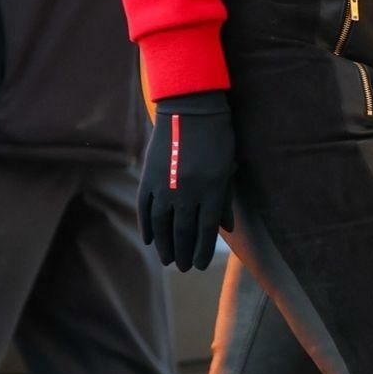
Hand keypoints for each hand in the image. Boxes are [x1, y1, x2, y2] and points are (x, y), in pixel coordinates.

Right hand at [140, 90, 235, 271]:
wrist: (190, 107)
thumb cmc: (217, 136)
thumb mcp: (227, 167)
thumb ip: (224, 198)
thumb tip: (226, 228)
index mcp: (211, 189)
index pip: (205, 231)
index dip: (202, 251)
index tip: (199, 264)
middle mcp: (187, 192)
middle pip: (182, 232)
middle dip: (183, 253)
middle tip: (182, 267)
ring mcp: (165, 185)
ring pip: (162, 225)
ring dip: (164, 245)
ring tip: (167, 260)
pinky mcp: (148, 177)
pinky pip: (145, 208)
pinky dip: (146, 225)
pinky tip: (149, 239)